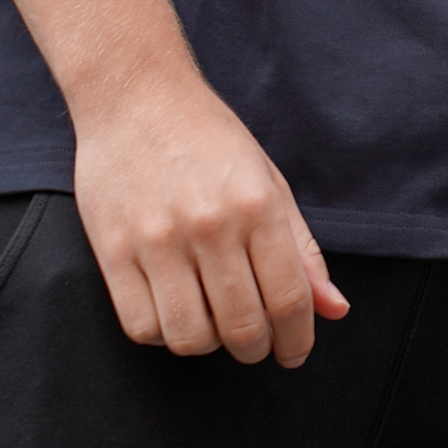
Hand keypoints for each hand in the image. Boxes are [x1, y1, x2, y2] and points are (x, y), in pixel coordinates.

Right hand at [73, 70, 349, 366]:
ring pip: (192, 337)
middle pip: (243, 326)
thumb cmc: (210, 138)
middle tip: (257, 341)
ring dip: (210, 344)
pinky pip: (143, 327)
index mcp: (257, 204)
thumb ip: (303, 250)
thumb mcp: (270, 181)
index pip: (289, 298)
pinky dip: (165, 334)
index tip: (295, 351)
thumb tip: (334, 309)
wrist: (137, 97)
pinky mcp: (113, 253)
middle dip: (258, 348)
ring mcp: (158, 241)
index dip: (298, 338)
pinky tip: (176, 309)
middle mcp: (210, 225)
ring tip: (215, 321)